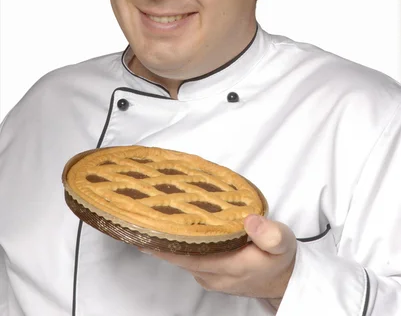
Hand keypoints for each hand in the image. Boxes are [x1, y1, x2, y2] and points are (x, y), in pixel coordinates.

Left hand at [138, 215, 296, 303]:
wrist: (284, 279)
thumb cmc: (281, 258)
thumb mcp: (283, 242)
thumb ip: (269, 233)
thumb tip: (249, 220)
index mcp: (231, 266)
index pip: (190, 257)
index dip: (166, 246)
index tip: (147, 233)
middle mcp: (215, 275)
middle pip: (180, 258)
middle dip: (159, 241)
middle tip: (140, 219)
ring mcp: (211, 277)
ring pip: (183, 259)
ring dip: (168, 243)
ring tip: (152, 220)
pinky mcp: (211, 274)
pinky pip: (189, 259)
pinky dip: (179, 246)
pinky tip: (174, 230)